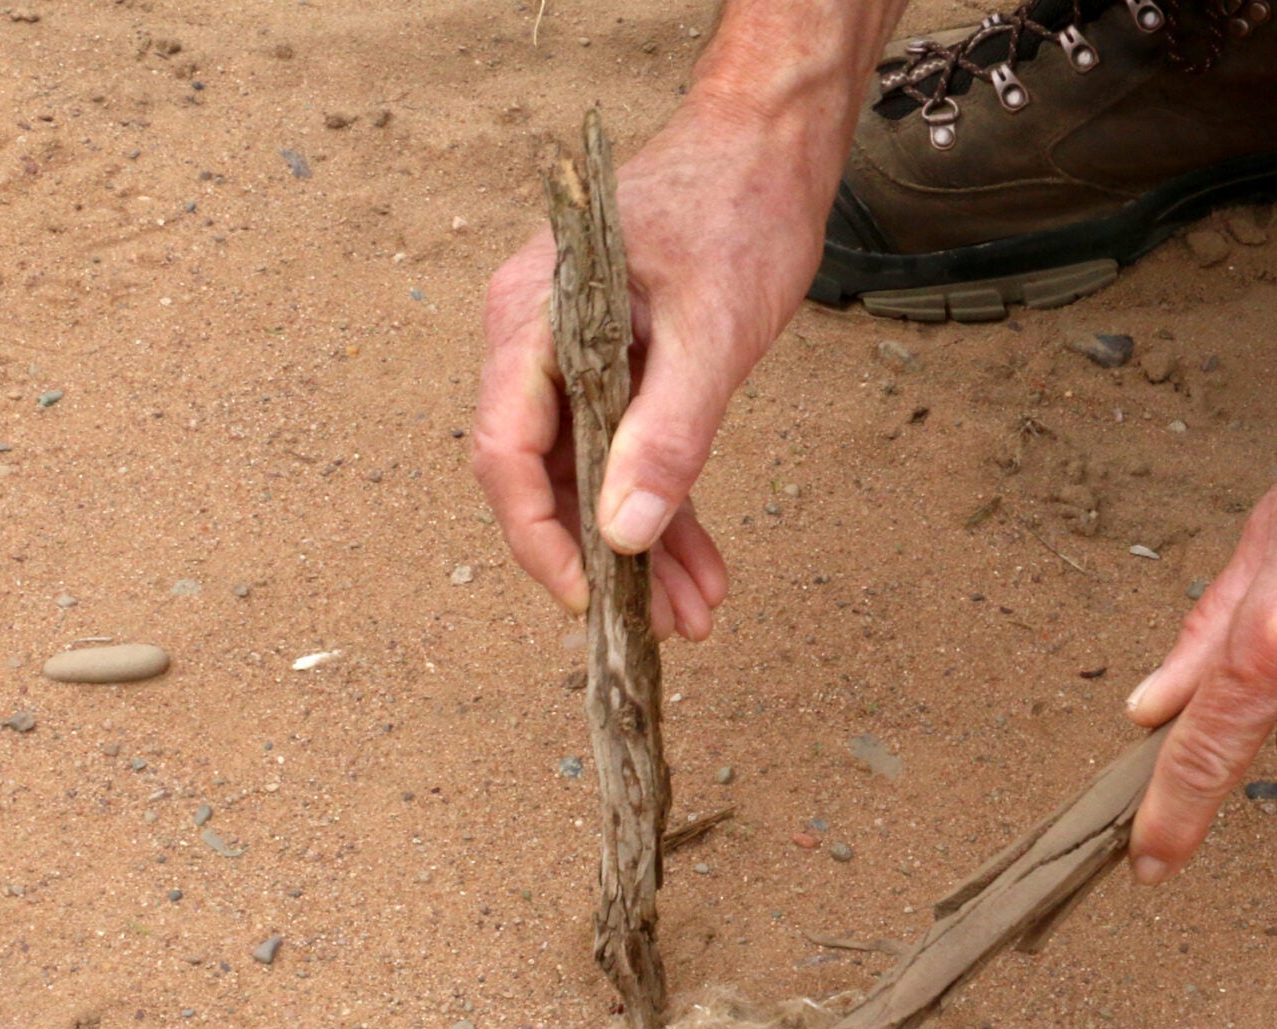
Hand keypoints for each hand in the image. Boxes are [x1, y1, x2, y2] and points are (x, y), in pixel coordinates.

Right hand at [471, 94, 835, 639]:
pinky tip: (700, 571)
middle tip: (653, 632)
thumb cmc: (736, 214)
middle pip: (543, 477)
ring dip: (642, 551)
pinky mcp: (618, 369)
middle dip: (601, 561)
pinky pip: (627, 455)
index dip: (539, 537)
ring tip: (693, 617)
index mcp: (531, 320)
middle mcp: (534, 341)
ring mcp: (573, 358)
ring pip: (591, 477)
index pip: (506, 452)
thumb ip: (669, 435)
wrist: (770, 148)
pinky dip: (663, 511)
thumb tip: (626, 535)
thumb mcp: (714, 331)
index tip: (587, 598)